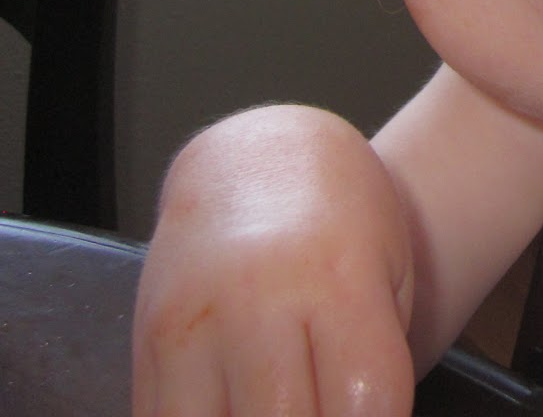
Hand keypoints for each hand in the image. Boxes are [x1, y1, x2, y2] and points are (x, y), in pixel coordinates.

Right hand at [133, 106, 416, 415]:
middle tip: (326, 408)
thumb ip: (378, 356)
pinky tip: (239, 409)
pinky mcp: (145, 345)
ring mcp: (194, 326)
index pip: (368, 405)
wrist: (258, 158)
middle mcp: (260, 303)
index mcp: (339, 282)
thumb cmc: (342, 219)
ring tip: (285, 407)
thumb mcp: (390, 273)